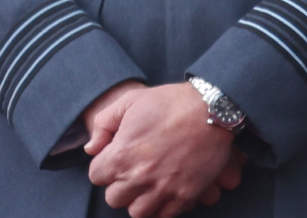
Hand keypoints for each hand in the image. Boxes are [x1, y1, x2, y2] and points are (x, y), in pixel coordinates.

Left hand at [87, 82, 240, 217]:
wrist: (214, 108)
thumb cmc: (172, 102)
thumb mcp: (131, 101)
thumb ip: (103, 123)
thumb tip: (92, 148)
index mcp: (121, 155)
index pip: (96, 176)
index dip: (107, 165)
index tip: (120, 157)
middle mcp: (138, 176)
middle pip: (114, 198)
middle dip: (122, 184)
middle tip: (136, 171)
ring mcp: (163, 188)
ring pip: (138, 212)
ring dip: (141, 200)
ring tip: (150, 185)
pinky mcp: (185, 194)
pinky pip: (165, 215)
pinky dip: (164, 206)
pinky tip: (168, 190)